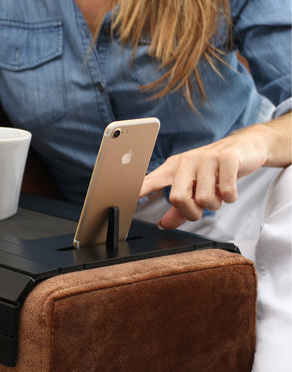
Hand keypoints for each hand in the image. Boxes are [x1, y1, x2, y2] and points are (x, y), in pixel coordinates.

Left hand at [139, 114, 290, 228]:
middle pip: (177, 198)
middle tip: (200, 208)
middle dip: (191, 212)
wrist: (246, 147)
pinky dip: (230, 197)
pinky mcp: (227, 159)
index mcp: (173, 168)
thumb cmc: (215, 169)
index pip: (151, 180)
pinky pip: (226, 192)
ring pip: (204, 199)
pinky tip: (231, 187)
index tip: (124, 199)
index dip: (138, 191)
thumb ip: (179, 209)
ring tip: (219, 192)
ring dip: (215, 204)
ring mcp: (206, 158)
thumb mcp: (195, 187)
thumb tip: (163, 224)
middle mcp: (186, 161)